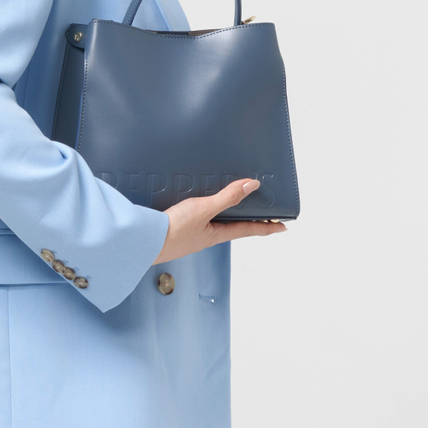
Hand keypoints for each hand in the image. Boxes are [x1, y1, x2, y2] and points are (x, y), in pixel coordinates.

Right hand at [151, 179, 287, 264]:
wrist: (144, 242)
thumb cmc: (173, 231)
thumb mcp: (204, 209)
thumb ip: (227, 197)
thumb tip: (252, 186)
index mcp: (217, 234)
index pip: (248, 230)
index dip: (267, 227)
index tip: (283, 226)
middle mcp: (206, 236)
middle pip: (233, 227)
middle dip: (247, 220)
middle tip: (260, 214)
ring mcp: (191, 235)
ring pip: (215, 224)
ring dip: (226, 216)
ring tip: (232, 206)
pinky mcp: (177, 229)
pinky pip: (198, 220)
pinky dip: (205, 213)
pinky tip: (197, 206)